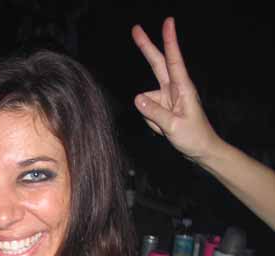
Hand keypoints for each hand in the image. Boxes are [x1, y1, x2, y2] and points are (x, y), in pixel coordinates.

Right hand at [132, 17, 220, 162]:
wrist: (201, 150)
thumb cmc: (194, 137)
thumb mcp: (174, 127)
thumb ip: (155, 113)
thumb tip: (137, 99)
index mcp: (183, 88)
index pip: (173, 61)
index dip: (169, 42)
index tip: (168, 23)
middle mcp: (174, 89)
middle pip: (157, 64)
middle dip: (146, 47)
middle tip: (135, 29)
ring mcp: (167, 98)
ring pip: (147, 101)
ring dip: (151, 116)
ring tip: (166, 129)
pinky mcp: (162, 107)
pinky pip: (148, 112)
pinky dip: (152, 123)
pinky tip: (164, 130)